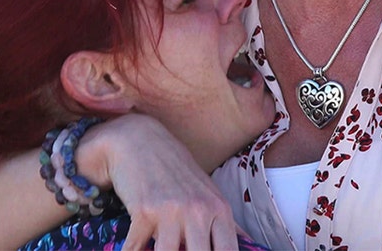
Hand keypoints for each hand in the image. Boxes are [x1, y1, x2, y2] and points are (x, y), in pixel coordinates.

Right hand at [76, 115, 238, 250]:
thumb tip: (250, 245)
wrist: (139, 140)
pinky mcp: (144, 212)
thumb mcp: (208, 192)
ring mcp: (171, 211)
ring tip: (158, 246)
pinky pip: (136, 249)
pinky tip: (132, 248)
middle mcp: (199, 211)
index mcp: (219, 209)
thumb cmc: (176, 171)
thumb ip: (226, 222)